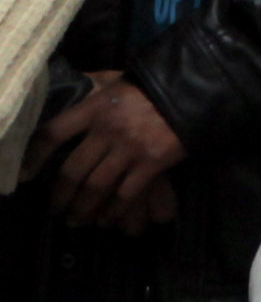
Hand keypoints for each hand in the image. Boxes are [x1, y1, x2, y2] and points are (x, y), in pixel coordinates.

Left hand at [37, 74, 183, 231]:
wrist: (193, 92)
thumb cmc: (151, 86)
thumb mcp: (115, 79)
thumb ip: (93, 85)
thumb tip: (75, 84)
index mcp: (92, 108)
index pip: (53, 134)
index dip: (35, 156)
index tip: (26, 174)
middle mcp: (106, 131)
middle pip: (73, 170)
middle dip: (61, 195)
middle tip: (56, 210)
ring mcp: (129, 149)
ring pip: (97, 187)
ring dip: (84, 209)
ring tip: (78, 221)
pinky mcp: (152, 163)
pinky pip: (127, 193)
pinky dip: (115, 211)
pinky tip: (108, 220)